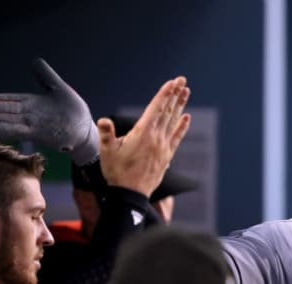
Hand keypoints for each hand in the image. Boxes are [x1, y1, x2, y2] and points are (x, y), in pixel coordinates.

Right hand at [0, 58, 97, 165]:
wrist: (85, 129)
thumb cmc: (73, 110)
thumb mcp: (58, 88)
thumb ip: (45, 75)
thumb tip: (34, 61)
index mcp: (30, 103)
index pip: (5, 99)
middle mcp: (28, 114)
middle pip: (1, 110)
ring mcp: (32, 124)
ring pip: (5, 120)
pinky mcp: (40, 133)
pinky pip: (18, 130)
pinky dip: (4, 128)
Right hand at [98, 76, 190, 195]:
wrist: (130, 194)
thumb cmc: (117, 172)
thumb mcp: (107, 152)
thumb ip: (106, 134)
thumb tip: (103, 120)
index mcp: (143, 133)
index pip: (157, 108)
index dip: (165, 94)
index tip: (173, 82)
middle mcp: (156, 138)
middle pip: (168, 111)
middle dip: (174, 94)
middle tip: (182, 80)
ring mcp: (163, 147)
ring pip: (174, 122)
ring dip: (180, 106)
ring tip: (186, 92)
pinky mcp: (166, 156)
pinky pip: (177, 138)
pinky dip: (182, 127)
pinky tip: (187, 118)